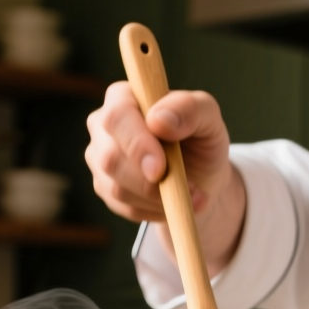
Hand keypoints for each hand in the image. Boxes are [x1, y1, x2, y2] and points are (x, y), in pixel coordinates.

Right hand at [85, 83, 246, 270]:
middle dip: (147, 181)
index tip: (160, 168)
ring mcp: (100, 158)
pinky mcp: (105, 187)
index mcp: (124, 97)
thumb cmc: (202, 139)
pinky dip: (154, 210)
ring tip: (193, 195)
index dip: (136, 144)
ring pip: (116, 188)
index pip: (117, 116)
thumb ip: (190, 108)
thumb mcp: (209, 118)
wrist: (201, 177)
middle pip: (110, 158)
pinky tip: (174, 203)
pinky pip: (123, 207)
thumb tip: (159, 119)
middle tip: (187, 190)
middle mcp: (103, 125)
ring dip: (159, 199)